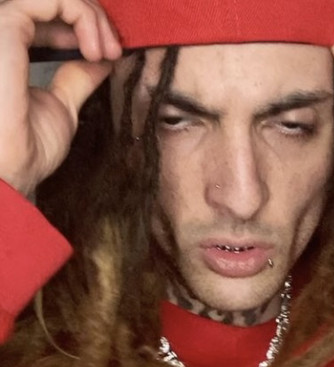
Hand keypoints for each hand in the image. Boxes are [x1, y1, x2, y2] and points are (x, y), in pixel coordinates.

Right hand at [0, 0, 121, 195]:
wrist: (10, 173)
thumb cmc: (24, 150)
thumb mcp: (62, 106)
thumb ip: (77, 78)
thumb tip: (101, 60)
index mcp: (4, 50)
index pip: (41, 16)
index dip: (80, 24)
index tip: (109, 54)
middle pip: (44, 1)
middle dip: (88, 15)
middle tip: (114, 49)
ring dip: (87, 13)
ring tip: (107, 49)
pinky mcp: (1, 26)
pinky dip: (79, 13)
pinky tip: (95, 49)